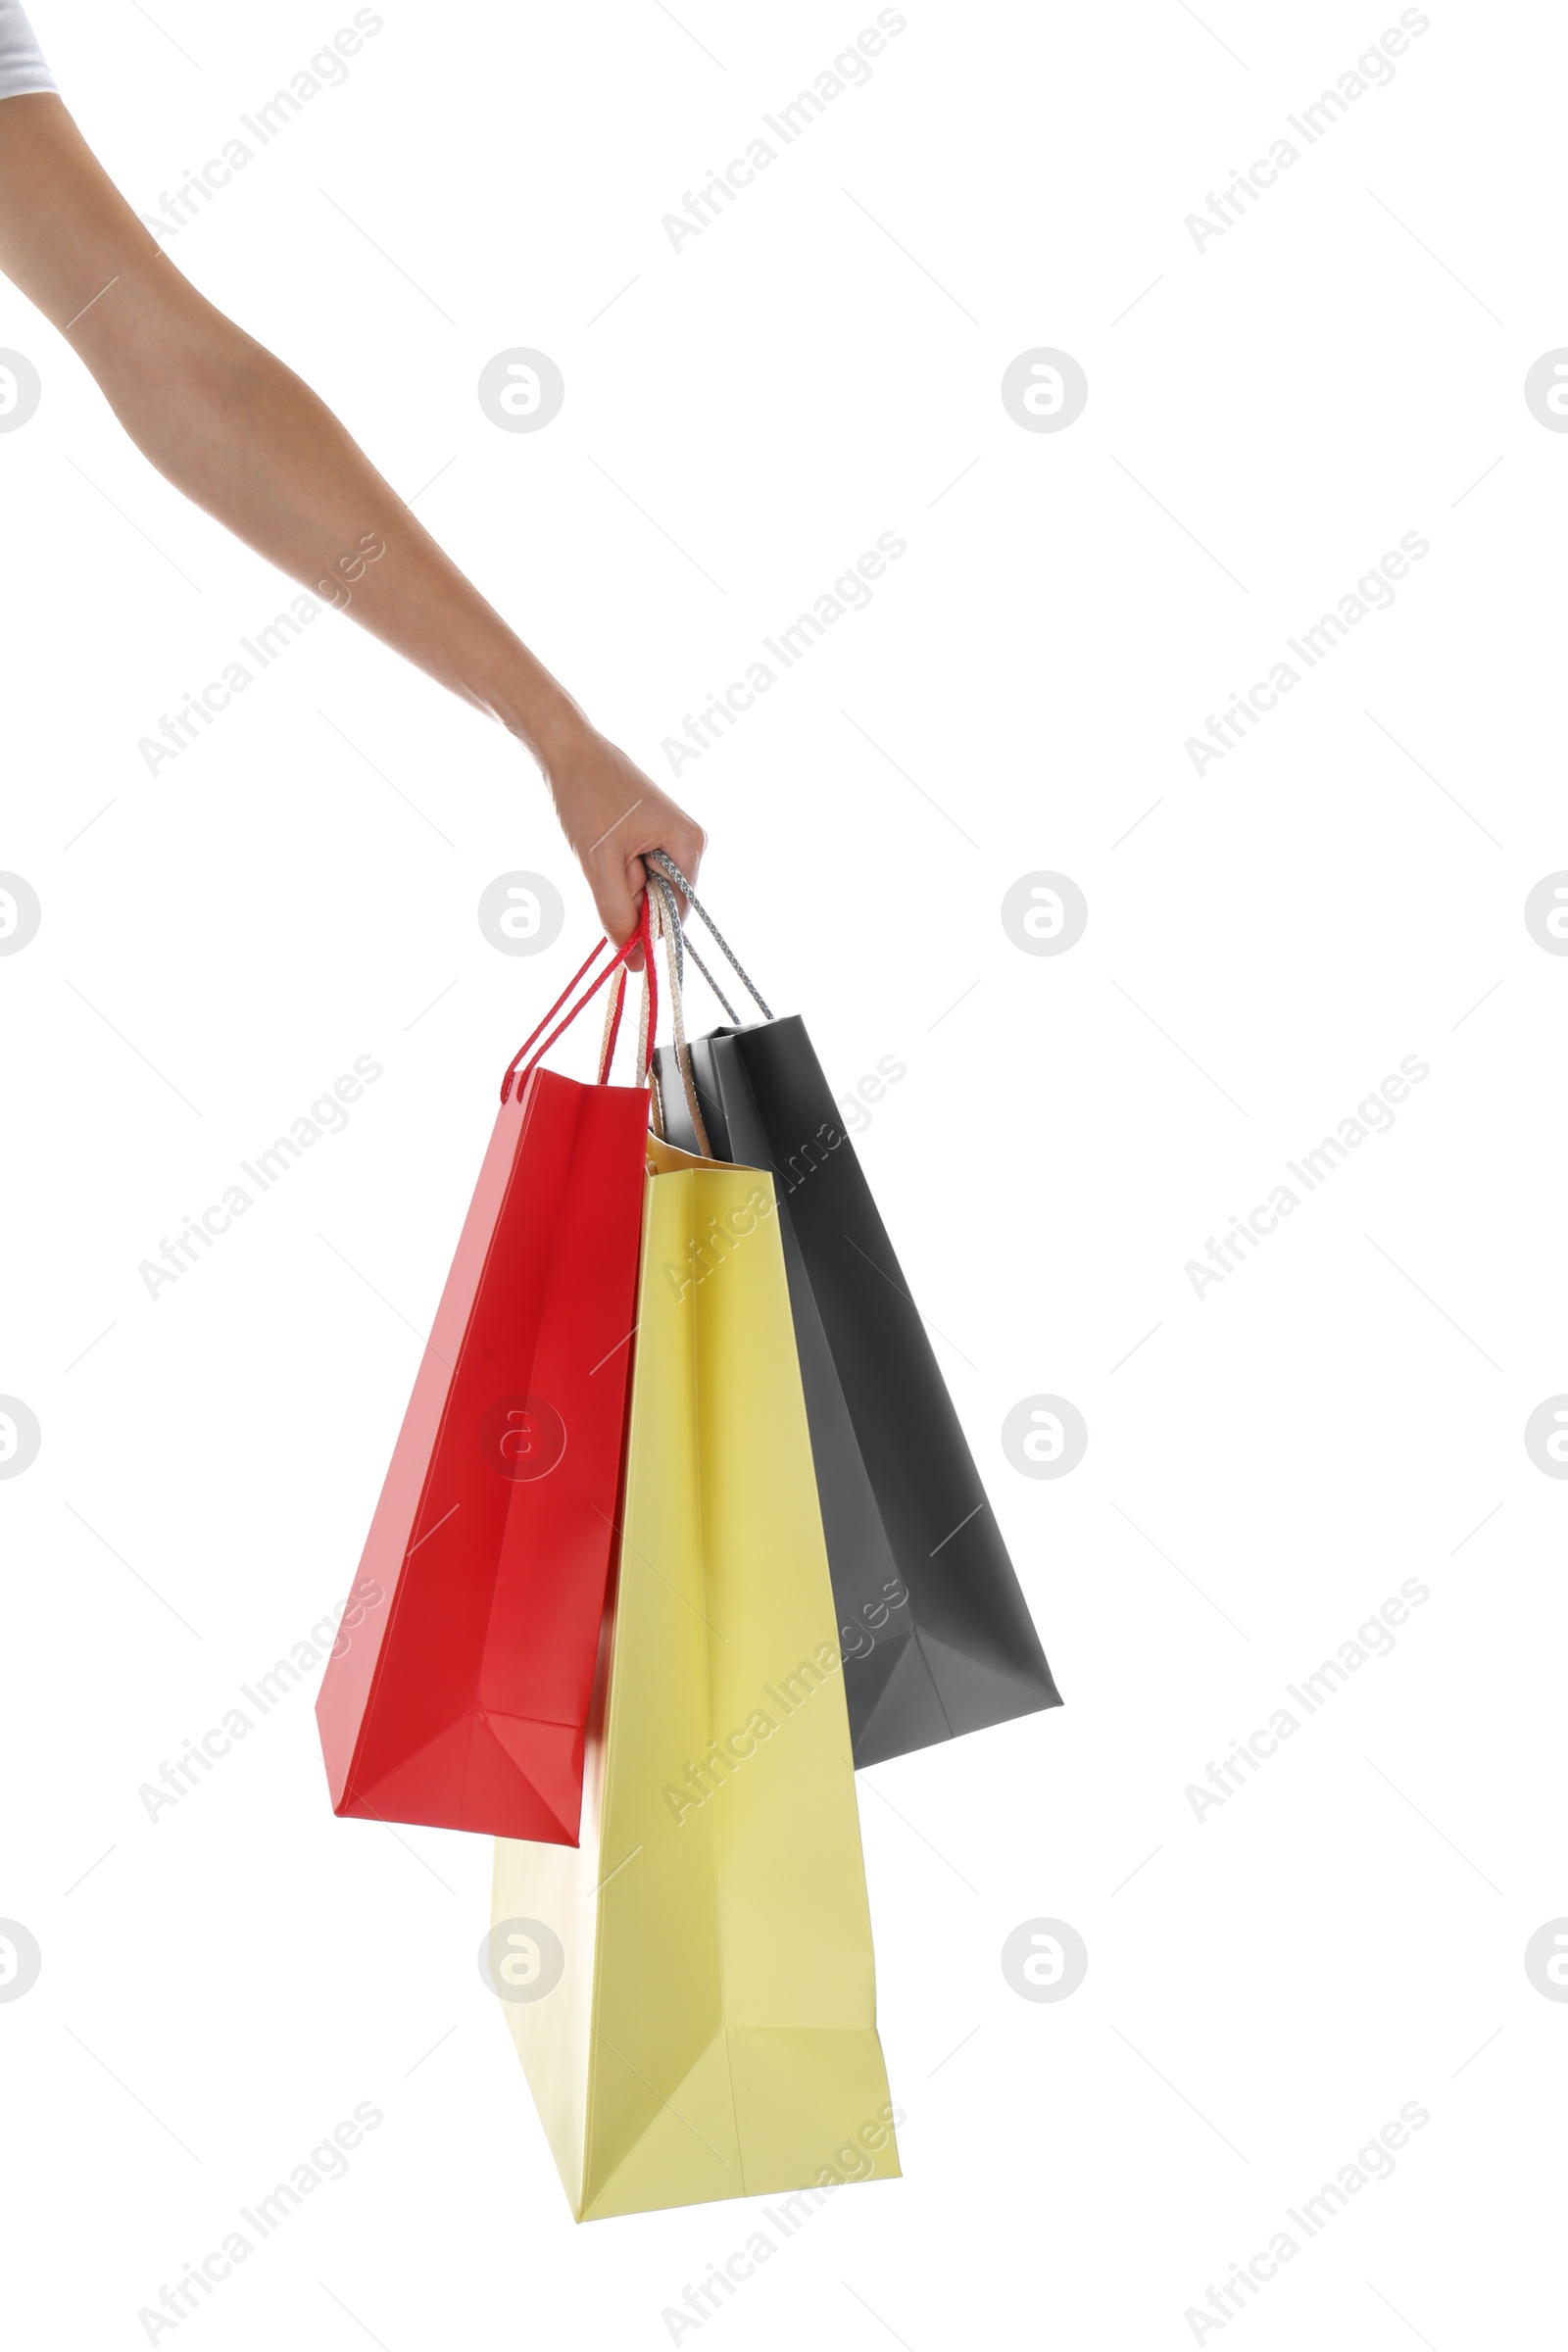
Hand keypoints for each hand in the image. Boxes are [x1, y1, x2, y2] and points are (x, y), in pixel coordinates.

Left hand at [540, 720, 705, 955]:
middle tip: (603, 859)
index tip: (611, 905)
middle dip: (628, 893)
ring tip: (601, 843)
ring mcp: (674, 835)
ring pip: (645, 885)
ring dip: (618, 879)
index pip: (676, 914)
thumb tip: (637, 965)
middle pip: (661, 900)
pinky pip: (638, 868)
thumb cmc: (586, 798)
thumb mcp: (599, 865)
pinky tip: (603, 839)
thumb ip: (619, 916)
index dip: (643, 922)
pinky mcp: (655, 831)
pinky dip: (615, 865)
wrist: (569, 749)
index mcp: (690, 846)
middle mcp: (691, 841)